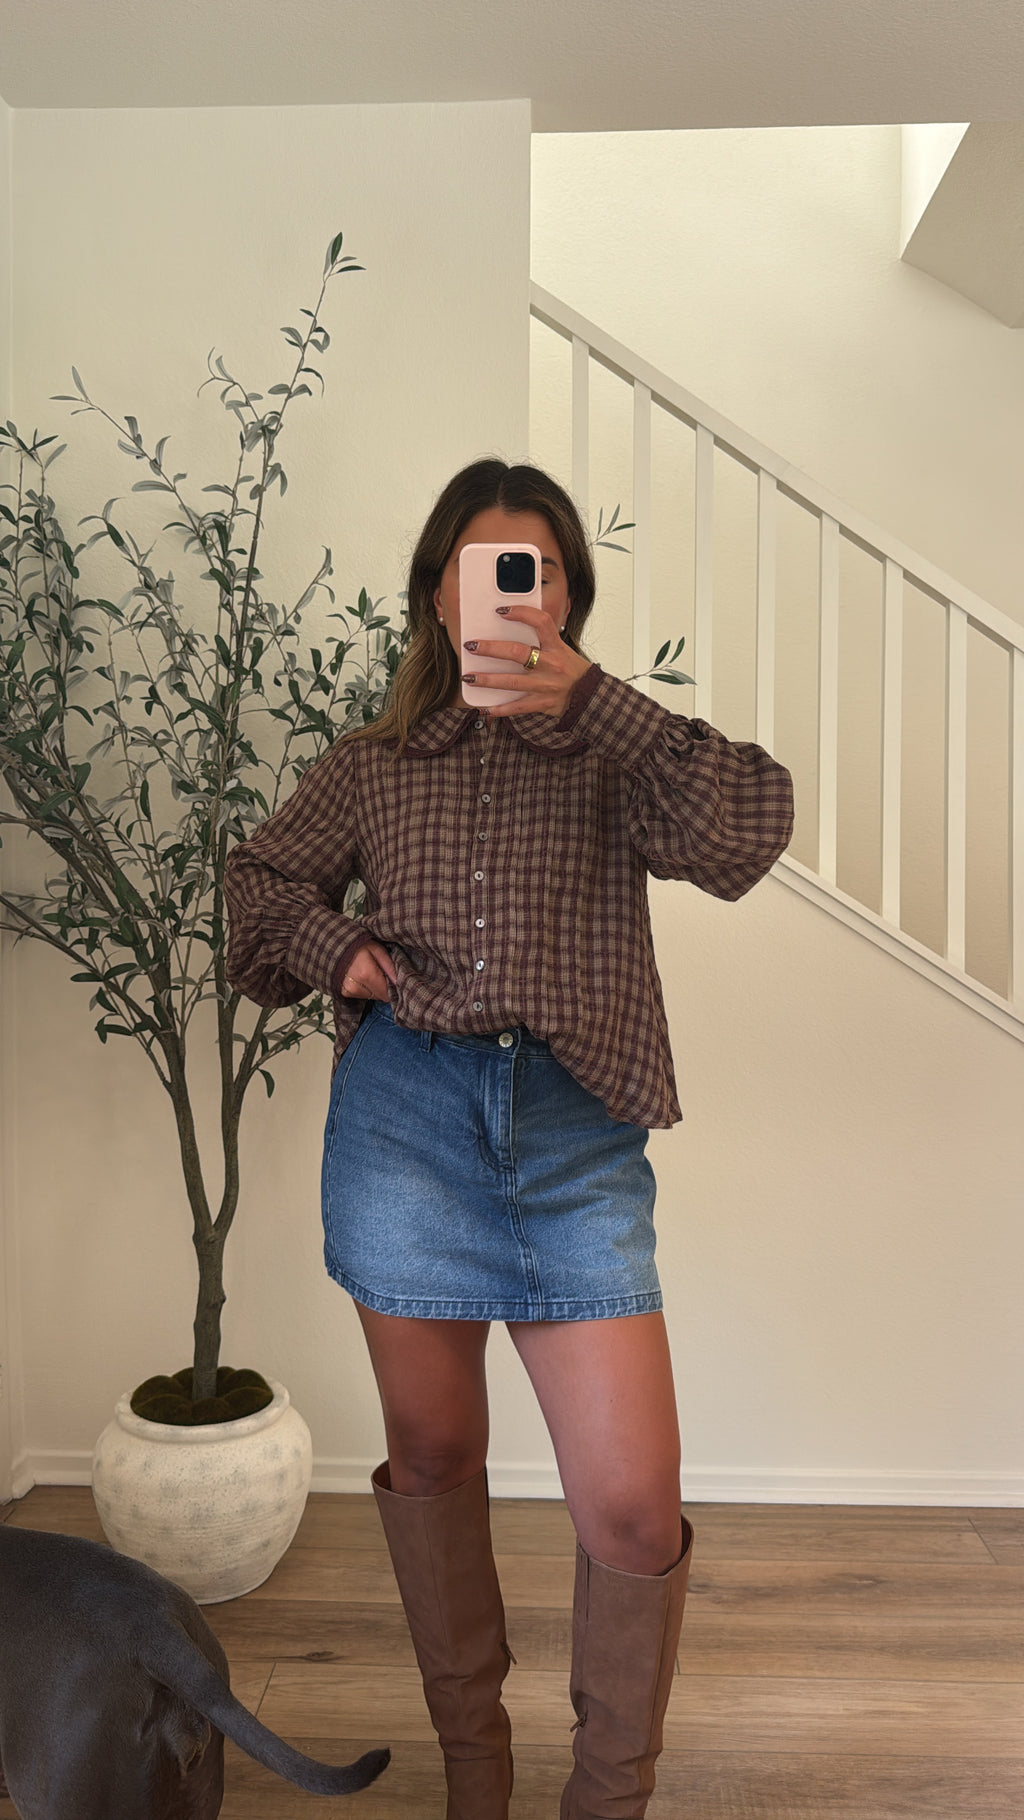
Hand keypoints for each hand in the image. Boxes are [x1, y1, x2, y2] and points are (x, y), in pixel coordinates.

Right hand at [338, 941, 396, 999]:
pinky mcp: (345, 993)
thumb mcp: (378, 950)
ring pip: (372, 997)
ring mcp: (348, 991)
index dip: (394, 988)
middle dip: (384, 987)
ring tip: (371, 973)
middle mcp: (355, 986)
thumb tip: (399, 982)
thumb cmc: (358, 946)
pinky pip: (363, 996)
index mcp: (365, 974)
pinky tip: (363, 977)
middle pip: (380, 996)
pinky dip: (367, 988)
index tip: (395, 980)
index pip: (386, 992)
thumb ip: (389, 967)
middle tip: (382, 972)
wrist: (337, 946)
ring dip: (375, 988)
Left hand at [463, 605, 590, 718]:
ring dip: (487, 680)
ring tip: (469, 677)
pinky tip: (485, 707)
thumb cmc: (572, 671)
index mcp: (557, 647)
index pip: (541, 622)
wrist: (590, 698)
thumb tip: (509, 632)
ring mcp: (546, 686)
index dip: (521, 613)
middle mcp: (552, 665)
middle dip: (491, 649)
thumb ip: (541, 642)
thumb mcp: (562, 650)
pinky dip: (500, 708)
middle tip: (472, 646)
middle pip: (517, 652)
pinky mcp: (543, 704)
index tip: (501, 610)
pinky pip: (517, 707)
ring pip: (512, 682)